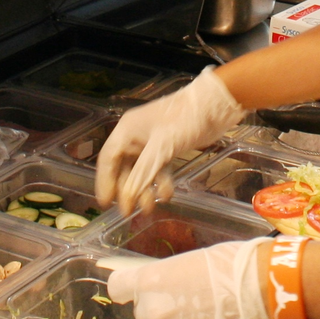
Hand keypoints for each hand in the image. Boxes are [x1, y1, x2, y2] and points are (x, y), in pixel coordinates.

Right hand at [96, 66, 245, 214]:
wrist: (215, 105)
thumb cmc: (184, 119)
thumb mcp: (162, 147)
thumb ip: (143, 173)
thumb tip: (127, 198)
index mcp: (127, 129)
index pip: (108, 158)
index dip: (104, 182)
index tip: (105, 204)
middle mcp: (135, 136)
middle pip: (123, 167)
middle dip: (127, 190)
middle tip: (128, 213)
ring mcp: (151, 142)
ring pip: (141, 171)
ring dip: (144, 189)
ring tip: (149, 209)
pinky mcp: (167, 147)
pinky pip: (157, 168)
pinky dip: (160, 181)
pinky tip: (167, 194)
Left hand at [108, 238, 280, 318]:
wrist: (261, 287)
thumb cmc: (231, 263)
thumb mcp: (192, 260)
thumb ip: (171, 278)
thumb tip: (171, 287)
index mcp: (151, 281)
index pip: (118, 287)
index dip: (127, 288)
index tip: (133, 289)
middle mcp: (155, 311)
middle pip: (146, 314)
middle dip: (162, 308)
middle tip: (189, 300)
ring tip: (210, 315)